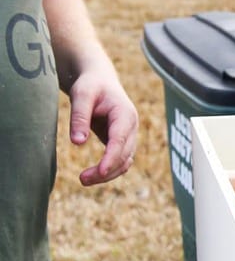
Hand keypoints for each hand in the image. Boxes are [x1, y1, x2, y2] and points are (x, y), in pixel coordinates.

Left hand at [67, 65, 138, 186]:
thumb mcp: (81, 95)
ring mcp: (129, 136)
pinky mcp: (122, 142)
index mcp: (125, 114)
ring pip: (124, 162)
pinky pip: (120, 161)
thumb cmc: (90, 85)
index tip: (100, 171)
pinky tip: (92, 175)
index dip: (112, 157)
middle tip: (81, 179)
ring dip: (107, 174)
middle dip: (106, 170)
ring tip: (83, 180)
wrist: (99, 80)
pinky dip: (108, 171)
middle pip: (124, 155)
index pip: (120, 140)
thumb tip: (77, 143)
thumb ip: (79, 117)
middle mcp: (131, 127)